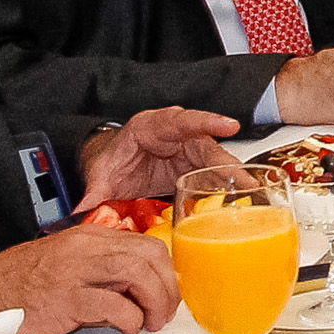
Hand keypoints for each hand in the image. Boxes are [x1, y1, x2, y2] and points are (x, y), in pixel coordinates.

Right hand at [0, 216, 180, 333]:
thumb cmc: (25, 280)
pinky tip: (127, 328)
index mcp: (91, 237)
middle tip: (165, 311)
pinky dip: (130, 319)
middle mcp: (86, 248)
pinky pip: (113, 306)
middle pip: (150, 257)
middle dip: (167, 287)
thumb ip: (103, 265)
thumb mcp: (70, 260)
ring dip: (155, 302)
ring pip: (138, 274)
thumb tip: (143, 285)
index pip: (147, 244)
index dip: (166, 271)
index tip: (168, 291)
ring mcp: (76, 272)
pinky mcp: (65, 299)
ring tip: (151, 322)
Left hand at [73, 106, 239, 204]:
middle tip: (246, 178)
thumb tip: (82, 212)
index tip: (229, 126)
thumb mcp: (101, 174)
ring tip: (251, 193)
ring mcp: (188, 152)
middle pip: (206, 146)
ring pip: (215, 162)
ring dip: (232, 178)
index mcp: (152, 127)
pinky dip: (224, 189)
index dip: (207, 123)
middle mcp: (177, 136)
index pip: (183, 121)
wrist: (112, 165)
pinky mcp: (194, 169)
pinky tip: (237, 201)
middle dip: (228, 162)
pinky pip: (213, 177)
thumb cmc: (111, 159)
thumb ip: (94, 192)